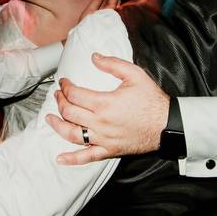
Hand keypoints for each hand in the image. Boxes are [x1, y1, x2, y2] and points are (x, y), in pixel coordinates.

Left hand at [45, 54, 167, 164]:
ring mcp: (103, 139)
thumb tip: (94, 57)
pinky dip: (72, 159)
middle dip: (59, 102)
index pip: (74, 94)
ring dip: (58, 126)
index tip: (63, 82)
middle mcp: (100, 123)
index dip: (65, 86)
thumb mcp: (135, 75)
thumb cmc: (152, 100)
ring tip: (49, 118)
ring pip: (72, 134)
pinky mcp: (109, 151)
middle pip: (69, 113)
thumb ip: (112, 64)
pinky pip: (87, 157)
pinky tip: (60, 158)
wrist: (167, 125)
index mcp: (104, 103)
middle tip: (58, 95)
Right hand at [76, 0, 120, 24]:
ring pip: (117, 8)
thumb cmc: (85, 26)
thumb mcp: (89, 11)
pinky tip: (110, 5)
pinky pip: (115, 12)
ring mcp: (112, 21)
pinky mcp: (110, 25)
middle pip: (118, 2)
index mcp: (109, 12)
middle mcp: (113, 16)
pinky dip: (114, 6)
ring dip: (115, 0)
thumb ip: (96, 0)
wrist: (86, 40)